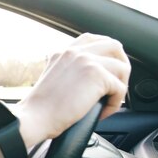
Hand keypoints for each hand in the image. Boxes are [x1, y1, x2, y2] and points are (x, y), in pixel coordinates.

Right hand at [15, 33, 130, 147]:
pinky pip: (120, 88)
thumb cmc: (41, 109)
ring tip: (108, 102)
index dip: (106, 53)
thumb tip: (91, 81)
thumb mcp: (53, 80)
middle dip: (121, 65)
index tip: (107, 69)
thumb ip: (70, 72)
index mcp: (64, 51)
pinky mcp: (96, 75)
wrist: (34, 118)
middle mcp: (75, 51)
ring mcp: (87, 60)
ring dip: (120, 87)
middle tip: (116, 86)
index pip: (93, 39)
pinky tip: (102, 112)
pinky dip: (115, 104)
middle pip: (114, 46)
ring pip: (122, 67)